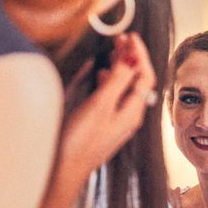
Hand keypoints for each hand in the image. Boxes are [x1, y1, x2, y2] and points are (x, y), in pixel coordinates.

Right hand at [58, 32, 155, 183]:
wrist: (63, 171)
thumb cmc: (79, 140)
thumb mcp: (100, 104)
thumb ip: (117, 80)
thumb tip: (132, 58)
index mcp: (132, 111)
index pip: (145, 75)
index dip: (139, 53)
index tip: (130, 36)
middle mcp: (128, 116)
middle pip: (136, 80)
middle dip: (130, 57)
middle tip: (120, 38)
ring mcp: (115, 121)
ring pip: (124, 88)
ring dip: (119, 67)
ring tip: (111, 50)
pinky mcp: (102, 124)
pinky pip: (112, 96)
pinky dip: (108, 80)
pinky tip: (98, 73)